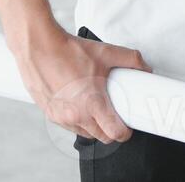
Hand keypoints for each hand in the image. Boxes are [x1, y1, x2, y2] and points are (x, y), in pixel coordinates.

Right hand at [11, 25, 151, 144]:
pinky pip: (68, 125)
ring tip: (96, 106)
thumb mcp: (106, 52)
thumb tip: (145, 68)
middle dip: (110, 130)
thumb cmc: (69, 51)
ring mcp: (60, 117)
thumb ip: (131, 60)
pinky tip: (78, 103)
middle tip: (115, 115)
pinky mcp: (49, 114)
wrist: (38, 47)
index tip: (128, 126)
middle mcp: (75, 115)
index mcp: (92, 104)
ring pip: (84, 132)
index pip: (114, 133)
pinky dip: (76, 119)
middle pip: (101, 137)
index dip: (125, 133)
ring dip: (93, 125)